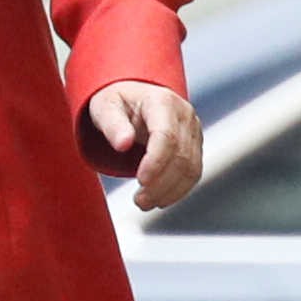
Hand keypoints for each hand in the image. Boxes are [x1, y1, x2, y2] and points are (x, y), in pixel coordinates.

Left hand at [86, 81, 201, 211]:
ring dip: (170, 191)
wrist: (133, 98)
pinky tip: (160, 199)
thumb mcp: (105, 107)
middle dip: (161, 183)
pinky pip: (193, 173)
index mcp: (162, 101)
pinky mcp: (195, 146)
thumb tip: (123, 144)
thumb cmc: (117, 102)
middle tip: (139, 201)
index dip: (156, 161)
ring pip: (191, 168)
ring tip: (145, 202)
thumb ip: (112, 124)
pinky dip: (178, 190)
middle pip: (181, 156)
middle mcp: (184, 115)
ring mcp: (193, 131)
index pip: (166, 135)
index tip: (140, 181)